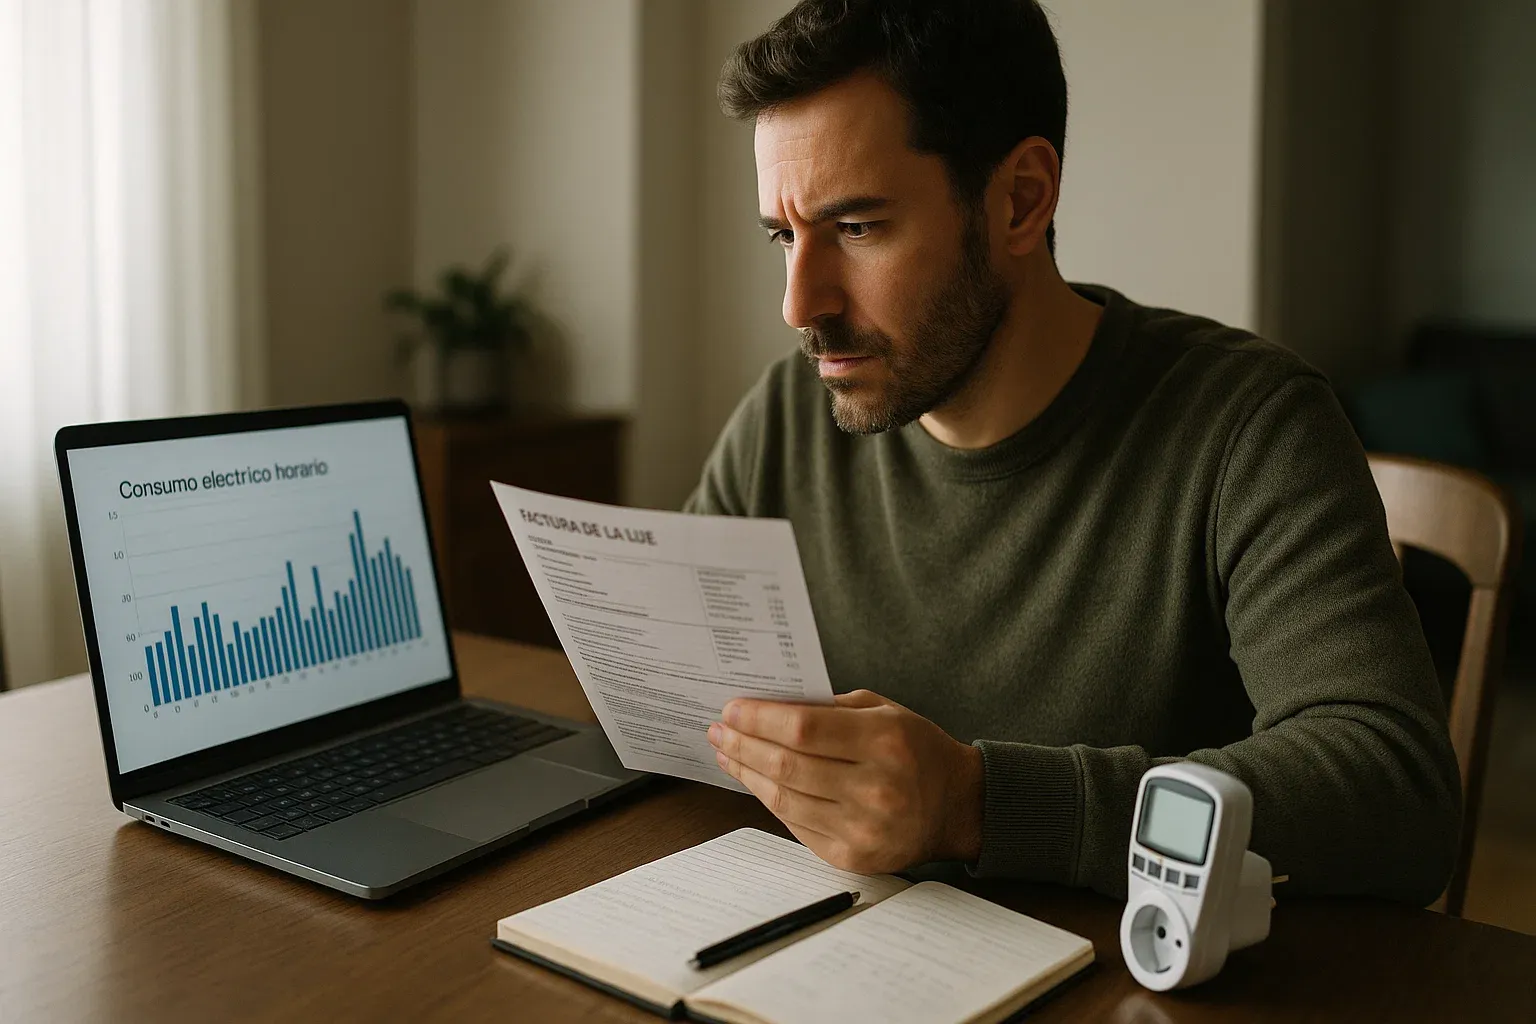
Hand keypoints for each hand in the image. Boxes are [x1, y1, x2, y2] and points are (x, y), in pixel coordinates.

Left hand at [707, 690, 983, 873]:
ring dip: (747, 774)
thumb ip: (830, 707)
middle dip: (743, 745)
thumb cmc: (917, 750)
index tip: (732, 709)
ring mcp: (863, 828)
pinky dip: (770, 800)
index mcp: (885, 741)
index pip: (803, 729)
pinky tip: (756, 781)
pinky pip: (796, 825)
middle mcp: (875, 788)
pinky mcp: (853, 857)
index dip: (759, 719)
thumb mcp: (885, 711)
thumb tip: (768, 705)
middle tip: (719, 730)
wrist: (957, 807)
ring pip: (784, 799)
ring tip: (728, 754)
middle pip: (787, 765)